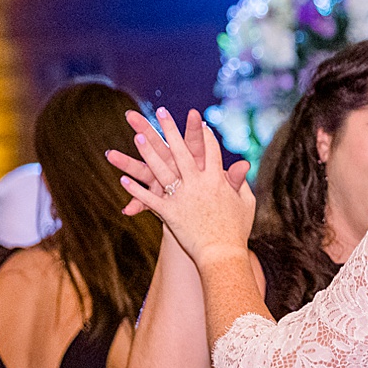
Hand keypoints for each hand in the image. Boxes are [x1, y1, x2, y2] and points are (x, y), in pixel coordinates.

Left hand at [109, 108, 255, 266]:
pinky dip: (135, 190)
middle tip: (161, 112)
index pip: (211, 151)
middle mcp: (198, 183)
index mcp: (217, 180)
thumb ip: (241, 183)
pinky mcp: (170, 212)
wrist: (223, 254)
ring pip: (161, 170)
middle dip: (170, 130)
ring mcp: (182, 197)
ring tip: (136, 137)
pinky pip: (149, 199)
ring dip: (148, 153)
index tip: (200, 121)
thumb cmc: (236, 231)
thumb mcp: (245, 204)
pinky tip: (122, 180)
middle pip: (182, 151)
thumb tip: (243, 166)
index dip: (205, 135)